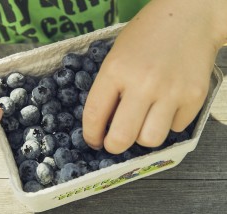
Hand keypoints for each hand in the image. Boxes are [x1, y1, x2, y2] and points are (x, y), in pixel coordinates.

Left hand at [83, 0, 226, 153]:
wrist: (189, 17)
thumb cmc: (146, 35)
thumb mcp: (116, 56)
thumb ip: (109, 88)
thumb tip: (104, 123)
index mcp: (116, 70)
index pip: (94, 115)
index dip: (90, 135)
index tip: (94, 140)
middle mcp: (143, 83)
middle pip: (122, 138)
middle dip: (113, 146)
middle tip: (114, 142)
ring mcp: (172, 91)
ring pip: (150, 140)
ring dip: (142, 137)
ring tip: (143, 123)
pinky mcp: (195, 97)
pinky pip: (175, 128)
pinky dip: (168, 123)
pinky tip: (167, 106)